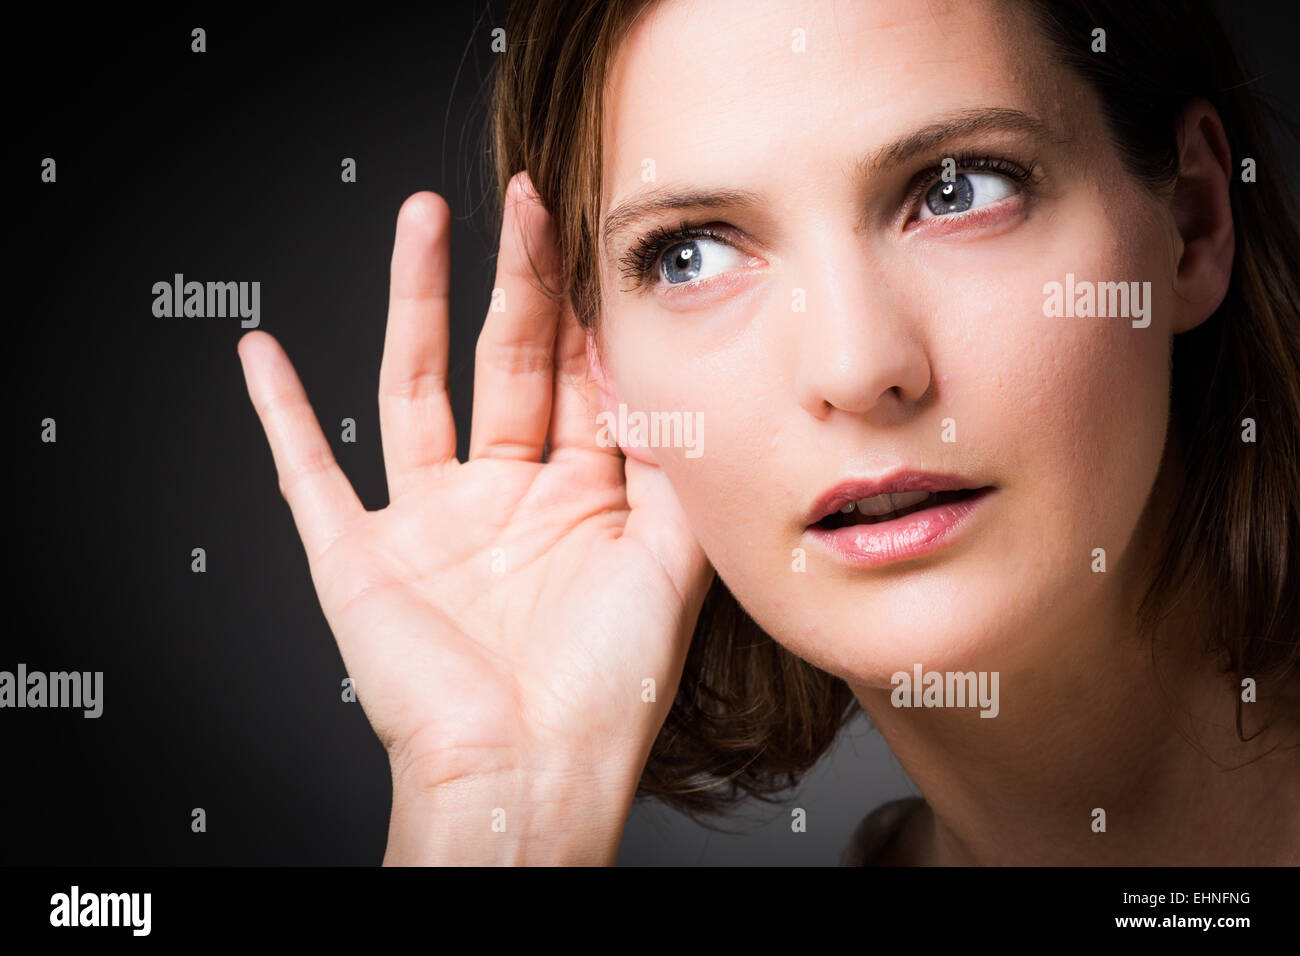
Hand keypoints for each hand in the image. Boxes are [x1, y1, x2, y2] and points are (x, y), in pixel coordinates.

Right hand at [236, 173, 713, 862]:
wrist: (530, 771)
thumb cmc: (607, 686)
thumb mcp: (670, 558)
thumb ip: (671, 465)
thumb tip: (665, 374)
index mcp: (578, 502)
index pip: (578, 382)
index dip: (584, 311)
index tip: (592, 238)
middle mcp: (503, 501)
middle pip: (504, 364)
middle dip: (514, 281)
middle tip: (521, 199)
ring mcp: (429, 524)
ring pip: (414, 388)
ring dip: (413, 304)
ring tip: (420, 219)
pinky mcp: (360, 555)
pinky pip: (310, 473)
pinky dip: (280, 416)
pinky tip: (259, 353)